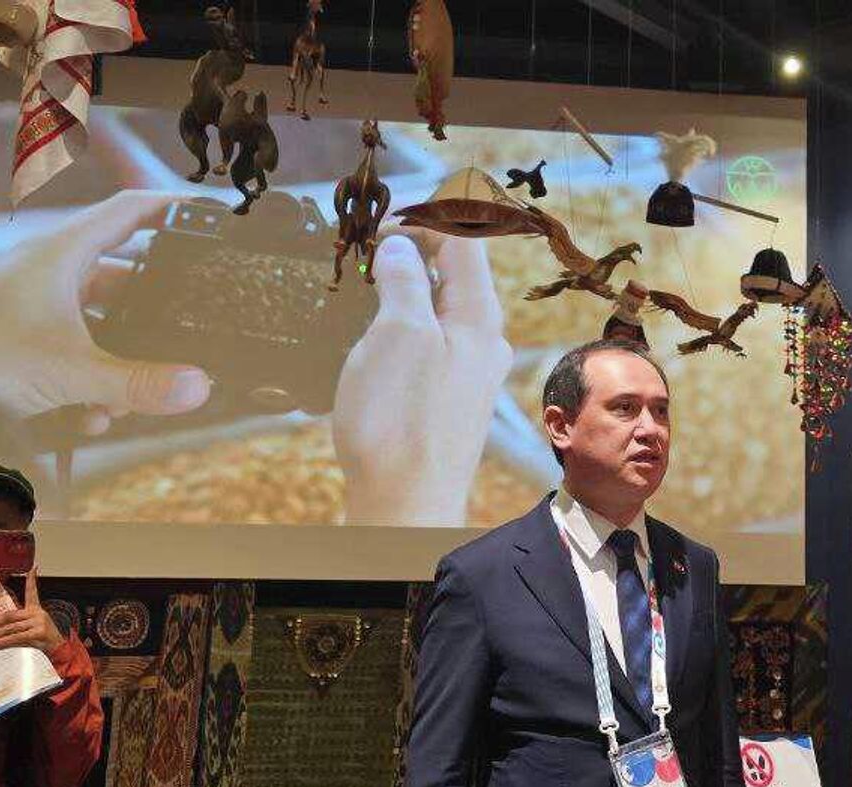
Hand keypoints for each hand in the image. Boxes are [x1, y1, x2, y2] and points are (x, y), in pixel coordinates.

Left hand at [0, 190, 212, 435]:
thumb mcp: (70, 371)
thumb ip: (138, 382)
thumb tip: (198, 387)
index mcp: (65, 254)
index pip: (131, 211)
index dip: (173, 208)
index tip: (211, 215)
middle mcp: (53, 272)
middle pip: (126, 279)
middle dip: (152, 320)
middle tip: (180, 342)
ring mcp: (39, 304)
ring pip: (103, 324)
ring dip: (120, 364)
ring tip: (122, 402)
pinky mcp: (26, 338)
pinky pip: (77, 352)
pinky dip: (90, 384)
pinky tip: (89, 416)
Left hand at [0, 570, 64, 653]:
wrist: (61, 651)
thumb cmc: (44, 641)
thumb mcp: (31, 631)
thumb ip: (14, 629)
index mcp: (36, 610)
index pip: (32, 592)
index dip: (32, 579)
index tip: (33, 568)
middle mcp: (38, 614)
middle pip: (8, 616)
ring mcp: (39, 622)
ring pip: (9, 628)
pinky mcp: (39, 633)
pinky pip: (15, 637)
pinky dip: (2, 643)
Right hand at [333, 230, 512, 525]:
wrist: (406, 504)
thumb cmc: (401, 420)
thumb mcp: (398, 333)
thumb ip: (404, 282)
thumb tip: (401, 247)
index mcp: (479, 316)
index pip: (465, 239)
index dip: (424, 217)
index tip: (381, 220)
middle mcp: (483, 341)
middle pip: (456, 272)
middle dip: (416, 248)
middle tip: (369, 245)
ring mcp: (467, 372)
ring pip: (441, 309)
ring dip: (407, 287)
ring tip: (368, 282)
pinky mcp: (447, 399)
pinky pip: (431, 343)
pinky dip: (404, 324)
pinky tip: (377, 334)